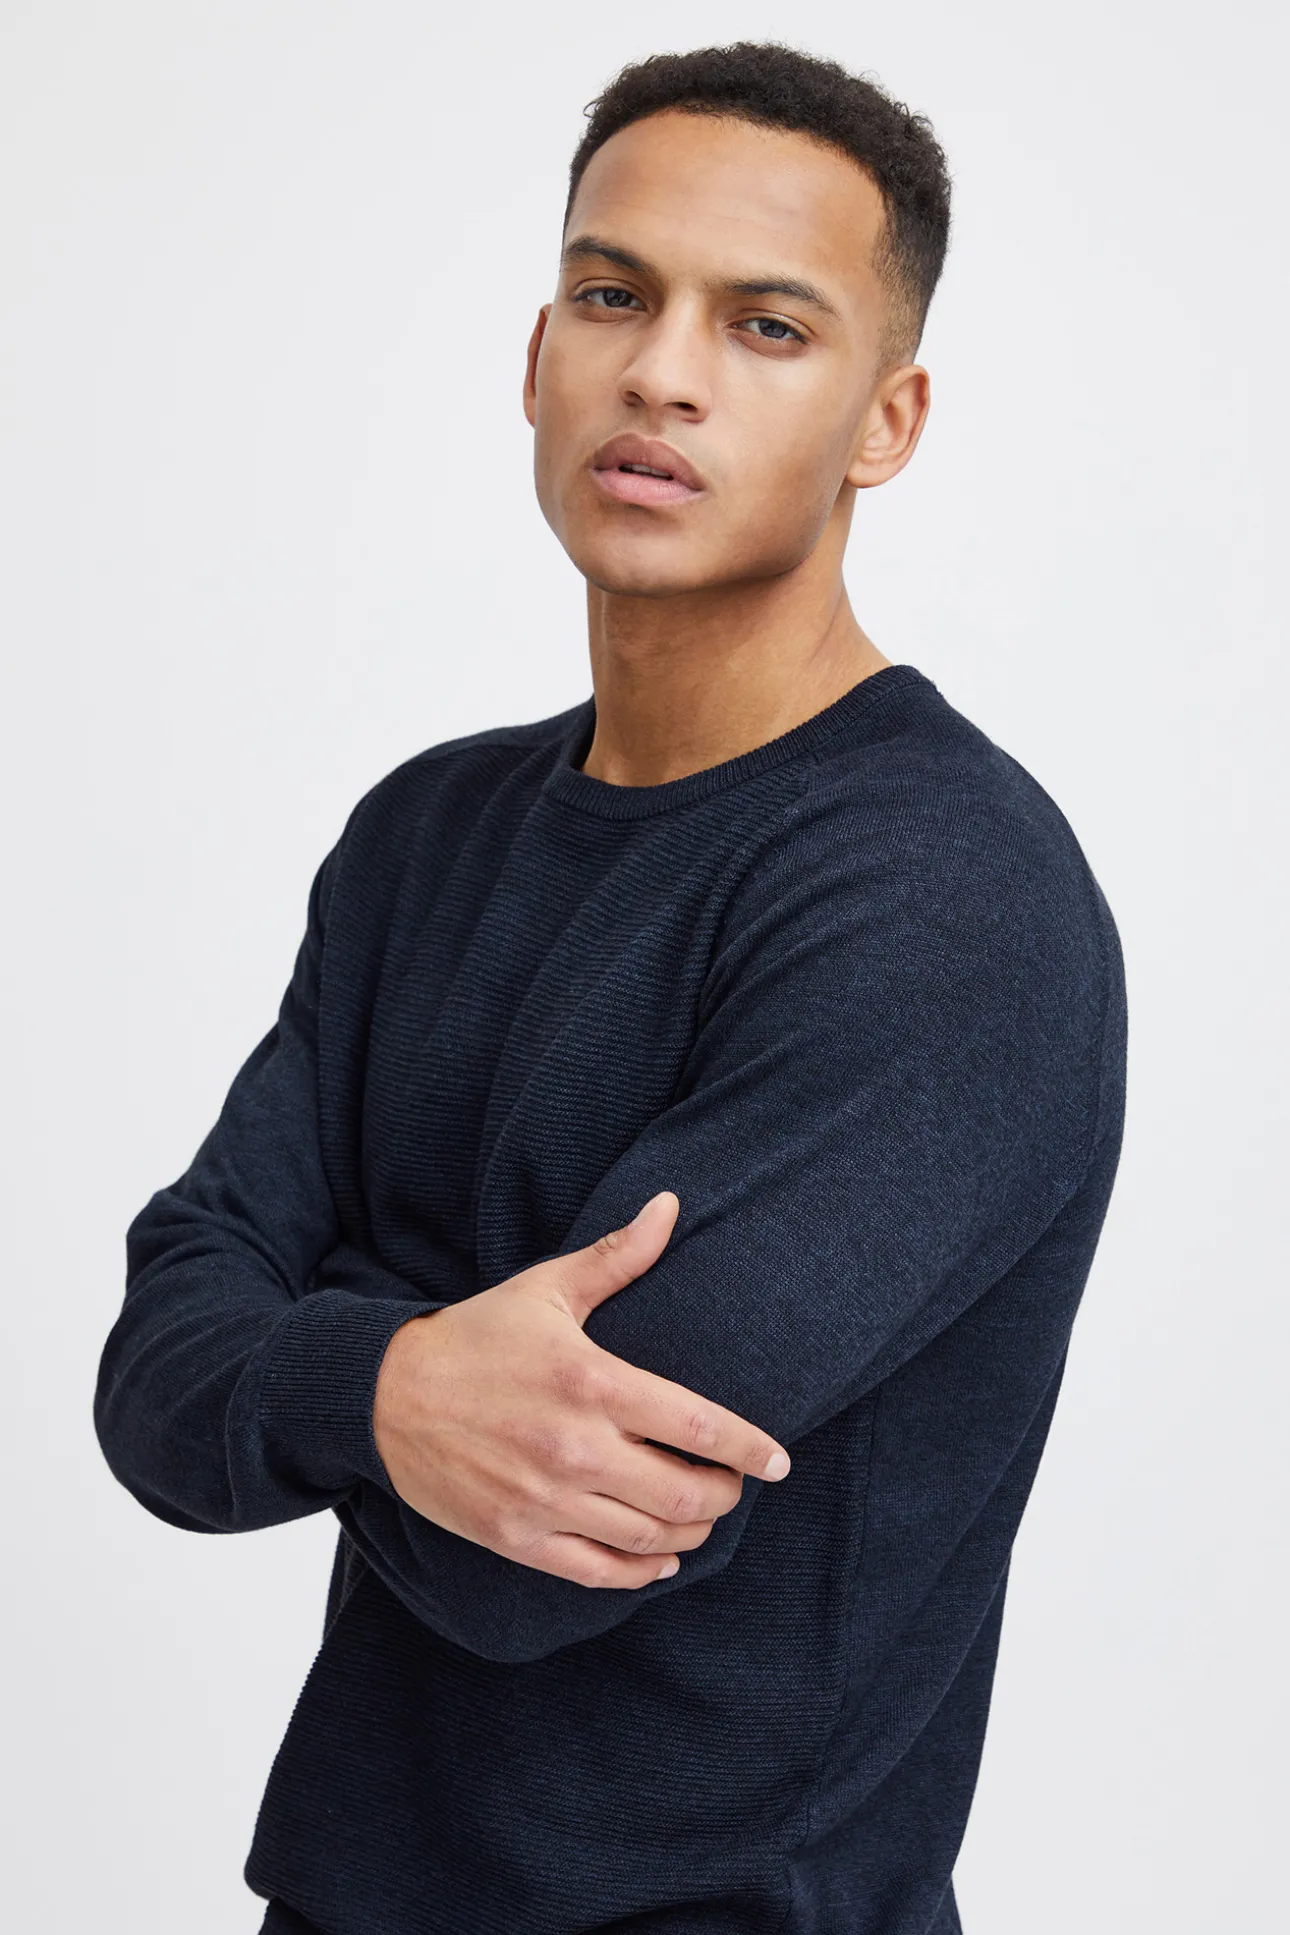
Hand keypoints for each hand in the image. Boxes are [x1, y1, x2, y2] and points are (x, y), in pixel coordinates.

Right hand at [371, 1190, 790, 1588]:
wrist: (383, 1393)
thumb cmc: (475, 1335)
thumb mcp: (548, 1289)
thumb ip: (619, 1256)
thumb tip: (672, 1205)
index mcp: (592, 1381)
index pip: (699, 1426)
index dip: (750, 1450)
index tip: (779, 1462)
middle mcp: (574, 1447)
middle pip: (684, 1494)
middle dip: (724, 1496)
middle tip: (734, 1486)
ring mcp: (544, 1498)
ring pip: (649, 1538)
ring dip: (690, 1534)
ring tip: (700, 1515)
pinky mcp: (516, 1536)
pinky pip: (598, 1572)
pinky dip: (641, 1572)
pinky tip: (658, 1557)